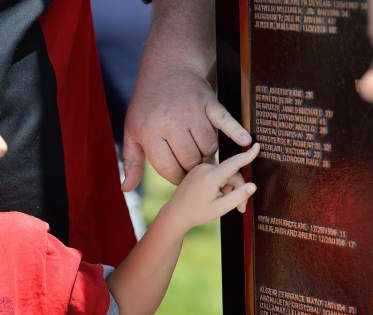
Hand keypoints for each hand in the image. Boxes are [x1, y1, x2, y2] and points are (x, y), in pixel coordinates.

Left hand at [121, 68, 251, 191]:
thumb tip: (126, 189)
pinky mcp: (209, 103)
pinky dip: (236, 133)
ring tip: (199, 147)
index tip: (180, 175)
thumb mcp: (132, 132)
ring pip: (209, 148)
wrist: (168, 67)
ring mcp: (191, 112)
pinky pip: (226, 122)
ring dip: (207, 152)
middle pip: (191, 162)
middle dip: (193, 166)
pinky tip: (245, 142)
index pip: (169, 170)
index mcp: (150, 132)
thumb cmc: (148, 105)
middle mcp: (170, 122)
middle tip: (192, 163)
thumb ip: (131, 162)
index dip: (177, 177)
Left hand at [164, 143, 259, 231]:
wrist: (176, 214)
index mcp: (211, 176)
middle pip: (232, 175)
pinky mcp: (198, 170)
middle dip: (238, 190)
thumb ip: (238, 196)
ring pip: (225, 175)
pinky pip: (217, 175)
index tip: (258, 145)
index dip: (248, 155)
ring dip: (229, 189)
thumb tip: (253, 185)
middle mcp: (205, 168)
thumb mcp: (221, 208)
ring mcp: (201, 168)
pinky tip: (215, 197)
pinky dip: (221, 185)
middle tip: (240, 209)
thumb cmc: (198, 213)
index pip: (235, 162)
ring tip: (223, 204)